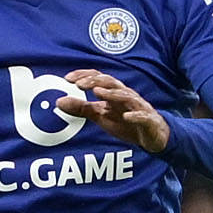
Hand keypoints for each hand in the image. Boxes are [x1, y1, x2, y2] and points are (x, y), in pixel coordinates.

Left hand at [55, 68, 171, 154]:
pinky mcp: (149, 120)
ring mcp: (138, 107)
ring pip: (127, 96)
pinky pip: (143, 116)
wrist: (152, 137)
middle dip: (95, 82)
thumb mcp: (100, 116)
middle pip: (111, 83)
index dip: (84, 76)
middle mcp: (126, 96)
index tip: (67, 79)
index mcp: (113, 93)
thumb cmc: (126, 123)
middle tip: (79, 84)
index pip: (98, 79)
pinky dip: (135, 115)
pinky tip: (126, 117)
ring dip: (112, 94)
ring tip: (98, 92)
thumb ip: (81, 108)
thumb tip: (59, 101)